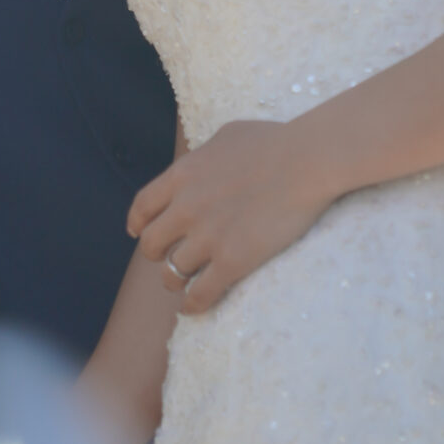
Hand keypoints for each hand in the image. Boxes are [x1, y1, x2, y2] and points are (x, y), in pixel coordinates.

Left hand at [128, 118, 322, 315]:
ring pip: (171, 273)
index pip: (143, 206)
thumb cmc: (275, 142)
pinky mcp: (232, 261)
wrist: (307, 161)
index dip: (137, 223)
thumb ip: (204, 155)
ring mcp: (207, 237)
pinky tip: (193, 307)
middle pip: (151, 244)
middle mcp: (186, 208)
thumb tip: (200, 163)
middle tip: (166, 258)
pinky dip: (192, 304)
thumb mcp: (226, 136)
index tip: (137, 232)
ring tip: (182, 284)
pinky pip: (200, 294)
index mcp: (182, 175)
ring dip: (174, 280)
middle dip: (156, 254)